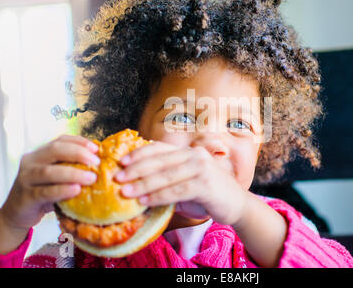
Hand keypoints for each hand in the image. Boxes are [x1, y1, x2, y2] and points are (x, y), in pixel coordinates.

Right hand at [0, 134, 100, 231]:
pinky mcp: (26, 197)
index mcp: (40, 153)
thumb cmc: (43, 191)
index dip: (79, 142)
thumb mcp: (56, 176)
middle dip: (78, 153)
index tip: (96, 148)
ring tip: (91, 178)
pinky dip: (62, 190)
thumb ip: (70, 167)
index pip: (60, 140)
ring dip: (74, 173)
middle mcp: (31, 162)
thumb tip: (99, 163)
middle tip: (96, 163)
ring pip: (49, 171)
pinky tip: (76, 190)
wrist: (17, 212)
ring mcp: (26, 178)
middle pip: (55, 150)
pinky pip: (45, 192)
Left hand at [114, 141, 247, 225]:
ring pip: (166, 176)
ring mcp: (202, 168)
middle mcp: (195, 155)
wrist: (236, 204)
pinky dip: (158, 196)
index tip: (121, 162)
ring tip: (125, 192)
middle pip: (160, 160)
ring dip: (143, 184)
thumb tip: (136, 182)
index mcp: (188, 152)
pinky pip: (177, 190)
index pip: (160, 148)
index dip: (139, 153)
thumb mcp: (186, 181)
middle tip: (117, 178)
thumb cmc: (207, 194)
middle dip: (136, 170)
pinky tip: (145, 201)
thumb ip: (167, 178)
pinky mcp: (206, 184)